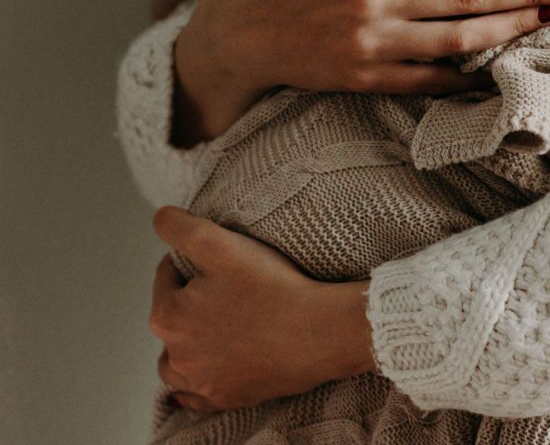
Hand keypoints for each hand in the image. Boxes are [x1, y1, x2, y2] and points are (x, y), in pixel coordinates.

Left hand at [148, 207, 374, 411]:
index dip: (193, 262)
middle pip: (174, 318)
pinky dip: (200, 380)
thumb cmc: (273, 287)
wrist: (321, 333)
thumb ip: (180, 228)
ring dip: (189, 343)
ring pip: (179, 360)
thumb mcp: (220, 244)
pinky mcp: (226, 398)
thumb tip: (160, 219)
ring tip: (218, 326)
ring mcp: (202, 382)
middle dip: (191, 301)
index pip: (168, 276)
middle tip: (228, 287)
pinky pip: (198, 394)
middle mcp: (177, 356)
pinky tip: (215, 364)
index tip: (221, 260)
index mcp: (168, 317)